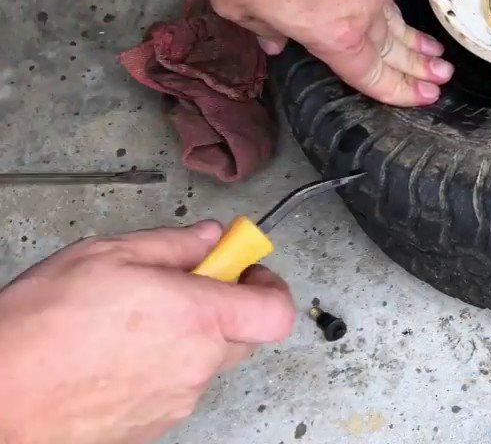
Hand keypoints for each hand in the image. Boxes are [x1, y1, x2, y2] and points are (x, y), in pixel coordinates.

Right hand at [0, 222, 295, 443]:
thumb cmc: (41, 329)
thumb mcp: (107, 256)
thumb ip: (171, 245)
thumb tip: (208, 238)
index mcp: (198, 318)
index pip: (276, 310)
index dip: (268, 285)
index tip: (243, 267)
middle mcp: (197, 365)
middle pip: (245, 334)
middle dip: (225, 306)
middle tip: (183, 285)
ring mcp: (177, 400)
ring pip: (207, 362)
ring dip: (188, 337)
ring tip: (133, 320)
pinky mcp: (154, 426)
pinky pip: (177, 387)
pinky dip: (162, 366)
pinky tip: (118, 352)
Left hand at [197, 0, 452, 106]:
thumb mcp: (234, 1)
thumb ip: (260, 29)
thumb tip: (274, 40)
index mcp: (333, 34)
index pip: (371, 74)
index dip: (397, 91)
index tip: (421, 98)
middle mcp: (361, 8)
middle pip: (394, 48)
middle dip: (418, 68)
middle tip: (440, 80)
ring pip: (394, 18)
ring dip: (414, 39)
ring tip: (435, 53)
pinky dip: (392, 8)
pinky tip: (392, 11)